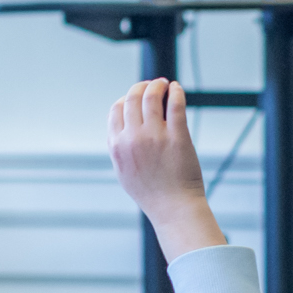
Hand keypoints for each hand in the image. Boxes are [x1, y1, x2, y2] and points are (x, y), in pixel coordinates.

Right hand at [107, 79, 224, 259]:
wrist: (173, 208)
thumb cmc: (151, 193)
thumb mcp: (123, 172)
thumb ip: (118, 148)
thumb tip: (119, 128)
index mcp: (117, 146)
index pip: (115, 109)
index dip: (124, 98)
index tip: (135, 96)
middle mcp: (133, 139)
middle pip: (132, 98)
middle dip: (141, 86)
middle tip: (152, 84)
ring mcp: (155, 136)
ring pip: (152, 97)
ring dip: (157, 85)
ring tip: (165, 84)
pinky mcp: (177, 137)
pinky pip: (175, 105)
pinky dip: (175, 92)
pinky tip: (177, 89)